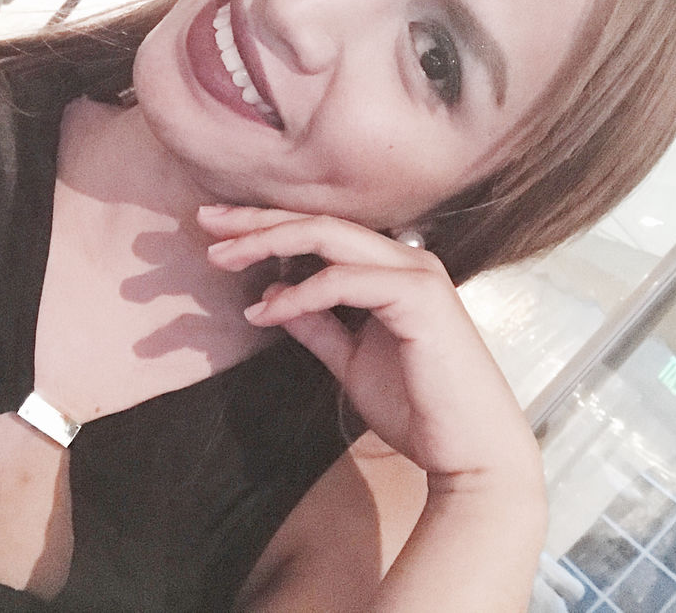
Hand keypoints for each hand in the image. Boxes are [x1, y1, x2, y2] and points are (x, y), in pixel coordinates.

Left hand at [198, 205, 537, 482]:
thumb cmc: (417, 408)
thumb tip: (271, 294)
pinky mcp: (420, 297)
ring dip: (269, 242)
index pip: (320, 232)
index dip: (266, 226)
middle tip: (206, 221)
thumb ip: (316, 324)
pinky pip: (346, 281)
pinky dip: (301, 293)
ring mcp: (416, 274)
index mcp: (392, 269)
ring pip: (330, 236)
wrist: (469, 454)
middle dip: (257, 221)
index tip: (216, 231)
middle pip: (318, 223)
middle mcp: (406, 259)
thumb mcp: (349, 359)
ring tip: (222, 256)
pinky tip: (266, 311)